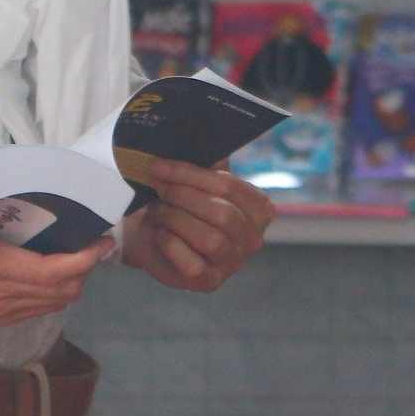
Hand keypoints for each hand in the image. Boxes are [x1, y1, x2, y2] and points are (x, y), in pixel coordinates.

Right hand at [0, 220, 115, 326]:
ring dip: (70, 285)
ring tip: (77, 259)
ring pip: (49, 306)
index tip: (103, 241)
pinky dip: (49, 297)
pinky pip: (30, 313)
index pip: (55, 272)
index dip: (86, 259)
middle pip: (62, 292)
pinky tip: (46, 280)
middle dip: (85, 271)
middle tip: (93, 244)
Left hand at [122, 160, 275, 291]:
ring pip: (210, 238)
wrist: (155, 236)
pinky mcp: (210, 281)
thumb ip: (205, 160)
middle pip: (222, 212)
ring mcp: (233, 263)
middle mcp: (253, 238)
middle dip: (182, 196)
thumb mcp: (196, 178)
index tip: (160, 166)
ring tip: (158, 210)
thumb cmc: (182, 203)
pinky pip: (192, 262)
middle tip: (157, 186)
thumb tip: (196, 134)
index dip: (191, 174)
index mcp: (259, 208)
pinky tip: (160, 233)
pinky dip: (170, 243)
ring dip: (176, 219)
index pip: (229, 186)